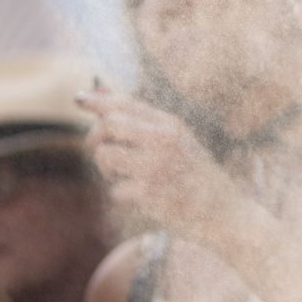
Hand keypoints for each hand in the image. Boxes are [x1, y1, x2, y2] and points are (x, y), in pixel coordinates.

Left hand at [79, 90, 244, 239]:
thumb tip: (100, 90)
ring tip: (124, 176)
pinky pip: (115, 189)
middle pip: (108, 125)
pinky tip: (143, 197)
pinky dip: (123, 195)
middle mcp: (165, 139)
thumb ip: (141, 121)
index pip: (126, 103)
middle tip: (102, 152)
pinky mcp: (149, 193)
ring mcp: (157, 165)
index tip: (78, 99)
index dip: (97, 101)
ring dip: (106, 169)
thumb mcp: (177, 142)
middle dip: (95, 138)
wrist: (224, 211)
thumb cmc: (195, 175)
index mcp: (172, 124)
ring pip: (105, 155)